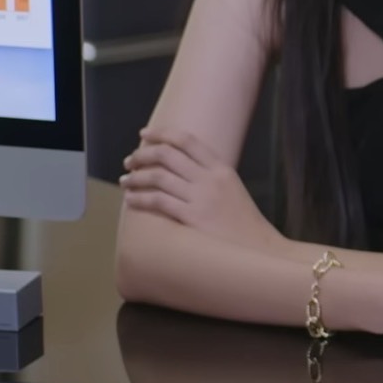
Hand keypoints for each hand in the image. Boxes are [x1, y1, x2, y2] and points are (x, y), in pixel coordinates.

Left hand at [121, 128, 280, 250]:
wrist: (257, 248)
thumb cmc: (242, 222)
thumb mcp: (232, 190)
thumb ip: (210, 176)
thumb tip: (179, 167)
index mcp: (222, 168)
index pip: (187, 140)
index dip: (162, 133)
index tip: (145, 134)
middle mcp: (210, 178)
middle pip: (167, 154)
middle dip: (142, 154)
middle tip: (129, 162)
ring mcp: (202, 197)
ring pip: (158, 176)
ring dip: (136, 177)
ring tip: (125, 181)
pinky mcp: (193, 218)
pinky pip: (157, 201)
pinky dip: (139, 198)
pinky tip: (130, 199)